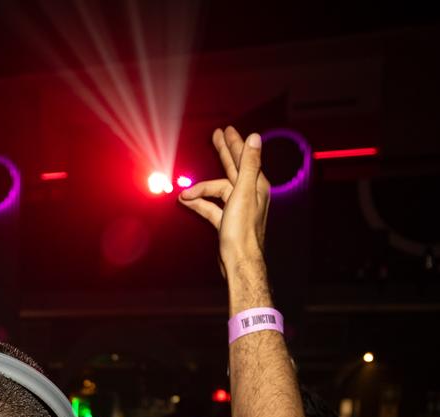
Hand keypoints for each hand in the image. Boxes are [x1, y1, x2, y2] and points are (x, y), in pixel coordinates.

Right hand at [178, 127, 271, 290]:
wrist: (239, 262)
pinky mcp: (227, 222)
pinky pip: (211, 207)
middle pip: (232, 169)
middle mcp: (248, 195)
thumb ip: (248, 164)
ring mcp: (237, 208)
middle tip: (217, 136)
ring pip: (217, 191)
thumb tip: (254, 138)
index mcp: (255, 185)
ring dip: (200, 190)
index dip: (234, 143)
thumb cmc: (243, 231)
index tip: (226, 131)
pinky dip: (200, 204)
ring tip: (184, 191)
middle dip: (223, 153)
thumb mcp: (244, 192)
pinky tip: (187, 201)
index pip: (243, 158)